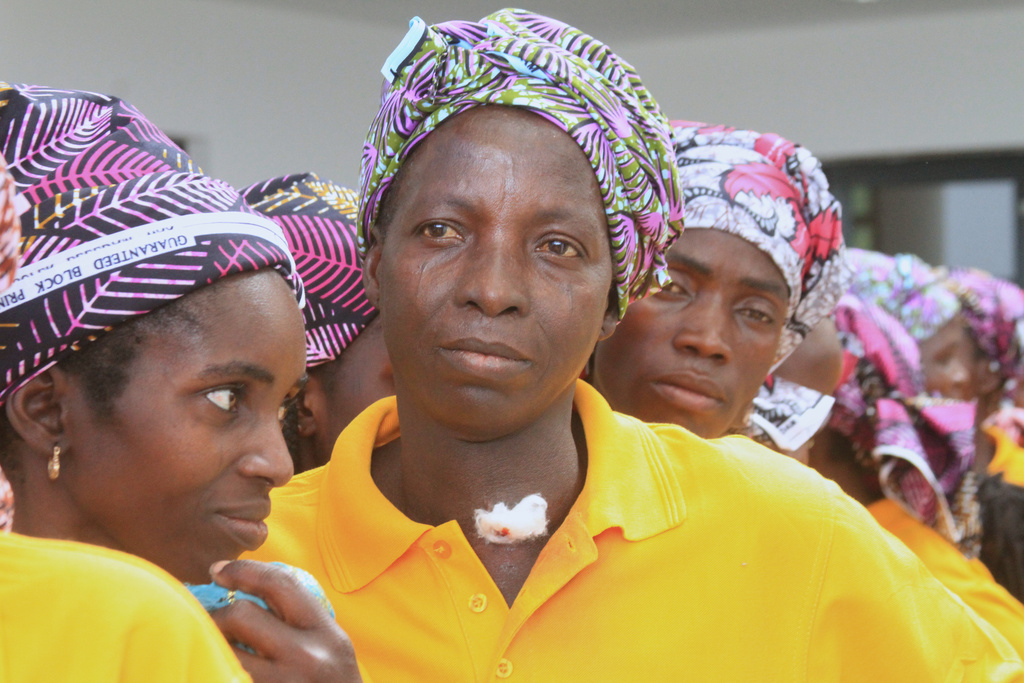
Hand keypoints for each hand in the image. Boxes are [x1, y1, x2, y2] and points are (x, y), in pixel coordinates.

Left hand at [210, 560, 361, 682]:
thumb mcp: (331, 646)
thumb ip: (301, 619)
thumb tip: (245, 587)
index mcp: (325, 633)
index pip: (280, 584)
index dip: (243, 571)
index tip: (218, 571)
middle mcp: (307, 657)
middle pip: (241, 616)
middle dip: (215, 614)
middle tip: (206, 619)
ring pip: (224, 652)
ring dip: (208, 645)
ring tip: (207, 645)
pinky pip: (226, 678)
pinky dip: (214, 670)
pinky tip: (214, 668)